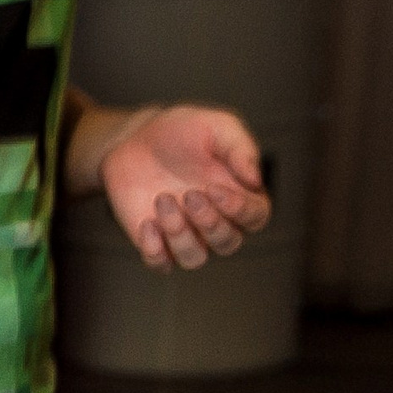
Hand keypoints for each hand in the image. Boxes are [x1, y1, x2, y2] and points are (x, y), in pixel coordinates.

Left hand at [100, 105, 271, 269]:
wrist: (135, 140)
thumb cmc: (183, 132)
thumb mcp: (217, 127)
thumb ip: (240, 149)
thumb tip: (256, 180)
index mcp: (239, 194)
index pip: (256, 217)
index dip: (240, 209)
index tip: (213, 188)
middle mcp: (216, 220)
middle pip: (228, 243)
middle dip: (209, 222)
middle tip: (189, 194)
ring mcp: (186, 234)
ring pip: (195, 259)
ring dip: (180, 235)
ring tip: (163, 200)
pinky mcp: (155, 243)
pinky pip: (162, 265)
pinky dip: (155, 251)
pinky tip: (147, 223)